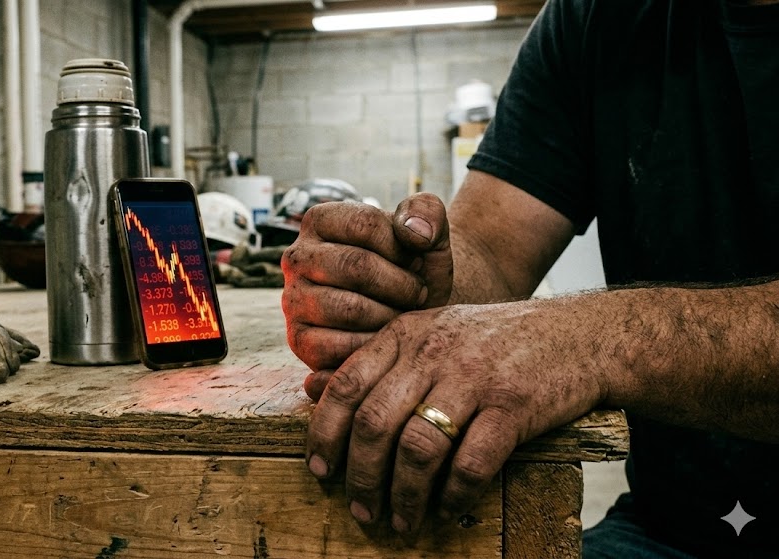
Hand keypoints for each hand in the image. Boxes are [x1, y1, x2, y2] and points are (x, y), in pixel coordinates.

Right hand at [281, 193, 452, 399]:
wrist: (409, 313)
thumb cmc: (414, 269)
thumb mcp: (429, 233)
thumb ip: (427, 212)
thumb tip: (412, 231)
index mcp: (320, 220)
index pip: (365, 224)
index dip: (404, 247)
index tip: (417, 262)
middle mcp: (297, 257)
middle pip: (356, 266)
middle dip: (401, 284)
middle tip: (419, 293)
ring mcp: (293, 300)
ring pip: (349, 308)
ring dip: (391, 316)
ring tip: (405, 314)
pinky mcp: (299, 340)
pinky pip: (338, 346)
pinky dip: (374, 346)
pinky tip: (386, 338)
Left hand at [304, 298, 606, 534]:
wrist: (581, 334)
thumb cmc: (498, 342)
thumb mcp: (435, 332)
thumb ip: (384, 361)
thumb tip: (316, 395)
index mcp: (406, 334)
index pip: (346, 384)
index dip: (325, 432)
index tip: (320, 469)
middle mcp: (433, 352)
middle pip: (374, 422)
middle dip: (361, 477)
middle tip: (361, 510)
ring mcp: (474, 377)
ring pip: (418, 447)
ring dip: (403, 495)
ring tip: (401, 522)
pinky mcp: (515, 405)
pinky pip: (472, 461)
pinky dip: (454, 493)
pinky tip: (448, 507)